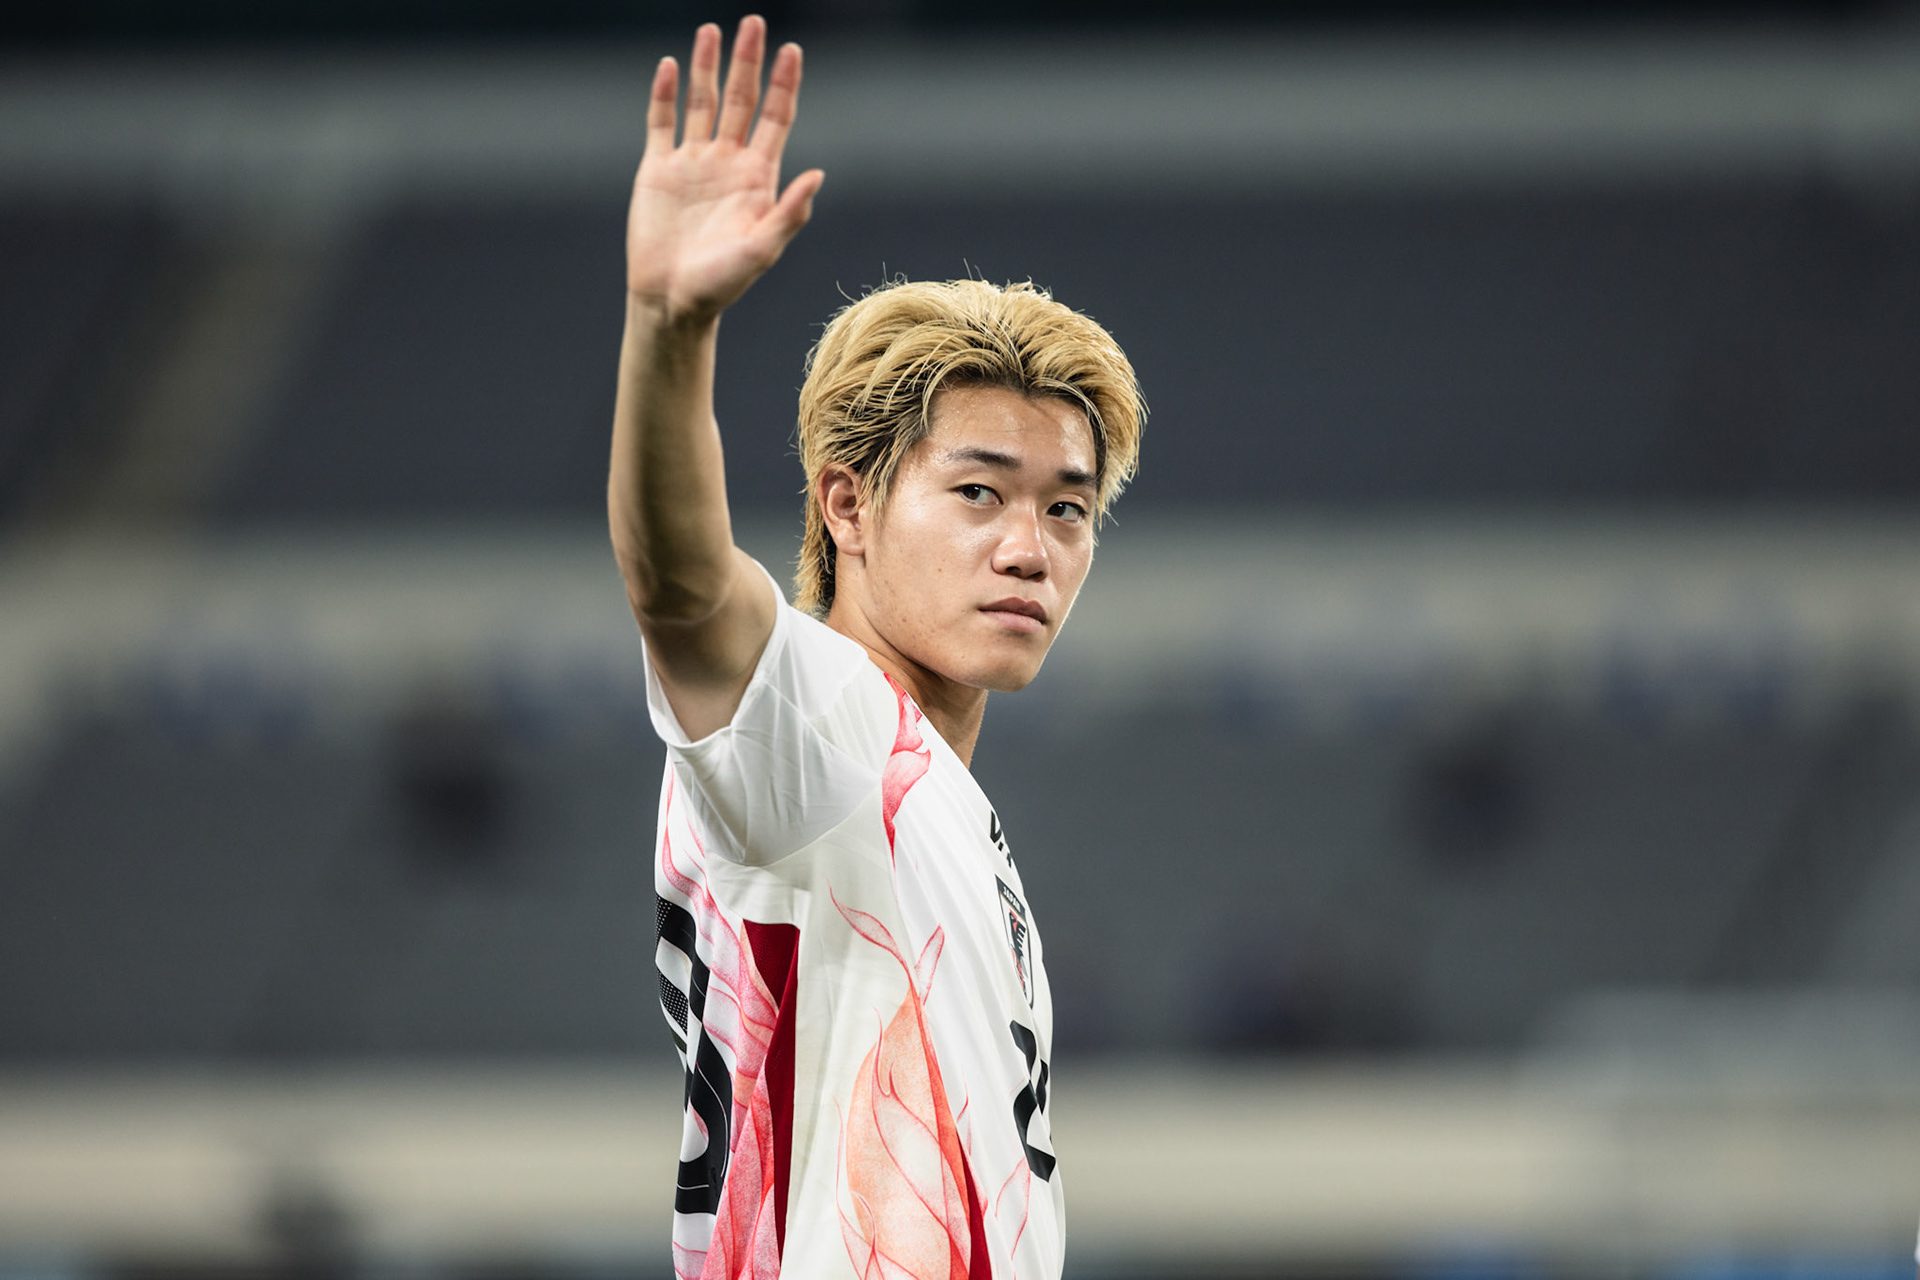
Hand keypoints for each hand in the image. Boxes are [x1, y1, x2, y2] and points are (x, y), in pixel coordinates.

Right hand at [627, 16, 823, 322]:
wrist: (672, 301)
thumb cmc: (723, 284)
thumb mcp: (763, 250)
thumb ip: (789, 213)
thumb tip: (818, 175)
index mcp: (757, 177)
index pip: (775, 118)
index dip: (784, 84)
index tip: (791, 50)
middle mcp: (727, 163)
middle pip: (740, 100)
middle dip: (747, 62)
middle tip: (753, 23)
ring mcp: (692, 163)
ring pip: (701, 103)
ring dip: (706, 67)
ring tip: (711, 31)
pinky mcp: (658, 170)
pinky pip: (662, 122)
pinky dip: (666, 94)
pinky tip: (672, 65)